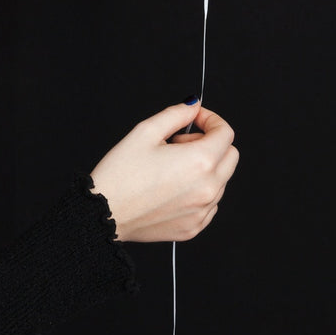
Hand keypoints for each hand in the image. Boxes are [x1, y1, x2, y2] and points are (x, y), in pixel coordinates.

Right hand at [88, 101, 237, 241]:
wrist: (104, 213)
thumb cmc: (120, 175)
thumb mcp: (145, 131)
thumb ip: (176, 114)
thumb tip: (193, 107)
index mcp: (200, 162)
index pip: (226, 133)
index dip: (210, 120)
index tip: (196, 119)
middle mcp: (208, 188)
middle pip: (231, 156)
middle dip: (210, 143)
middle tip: (180, 144)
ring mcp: (203, 211)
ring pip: (221, 180)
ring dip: (205, 169)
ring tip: (171, 168)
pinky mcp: (194, 227)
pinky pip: (210, 203)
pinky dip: (198, 191)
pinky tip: (172, 188)